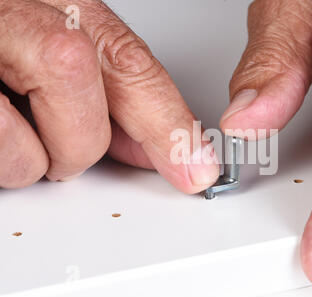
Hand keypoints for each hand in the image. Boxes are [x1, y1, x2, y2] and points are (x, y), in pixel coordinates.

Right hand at [0, 0, 217, 192]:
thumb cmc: (4, 41)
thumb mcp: (57, 56)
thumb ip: (109, 97)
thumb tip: (154, 145)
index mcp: (59, 5)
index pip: (131, 64)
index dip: (167, 121)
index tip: (196, 167)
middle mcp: (17, 12)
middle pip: (87, 83)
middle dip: (82, 137)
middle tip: (60, 136)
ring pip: (42, 133)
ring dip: (39, 155)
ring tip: (13, 128)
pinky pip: (4, 152)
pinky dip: (7, 159)